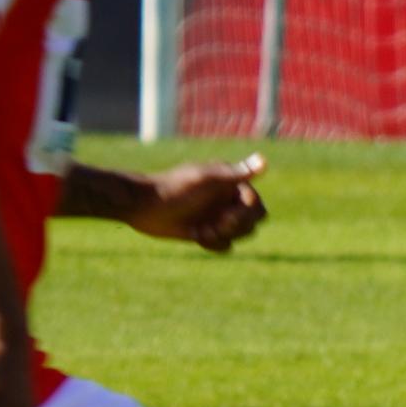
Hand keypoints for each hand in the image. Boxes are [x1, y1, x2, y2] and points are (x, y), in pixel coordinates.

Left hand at [130, 155, 268, 251]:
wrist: (141, 205)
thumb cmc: (172, 188)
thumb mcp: (205, 179)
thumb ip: (235, 173)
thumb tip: (264, 161)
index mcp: (231, 183)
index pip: (256, 205)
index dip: (244, 215)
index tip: (224, 216)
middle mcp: (228, 199)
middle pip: (253, 221)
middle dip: (235, 227)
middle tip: (213, 226)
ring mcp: (218, 216)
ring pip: (241, 234)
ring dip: (222, 236)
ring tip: (200, 231)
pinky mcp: (207, 231)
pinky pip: (226, 245)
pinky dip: (213, 244)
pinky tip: (195, 235)